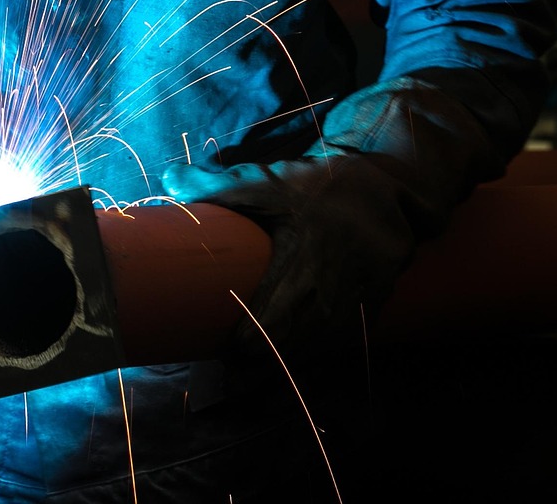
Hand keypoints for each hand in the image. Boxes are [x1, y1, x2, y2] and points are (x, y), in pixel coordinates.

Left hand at [165, 76, 499, 356]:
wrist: (387, 188)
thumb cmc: (315, 186)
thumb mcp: (268, 180)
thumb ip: (218, 184)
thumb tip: (169, 179)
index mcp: (307, 248)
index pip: (276, 307)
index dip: (252, 337)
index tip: (228, 350)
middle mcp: (337, 276)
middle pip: (297, 335)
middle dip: (265, 360)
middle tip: (234, 370)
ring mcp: (360, 293)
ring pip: (321, 344)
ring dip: (290, 363)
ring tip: (256, 377)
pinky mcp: (376, 302)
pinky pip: (345, 339)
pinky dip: (319, 354)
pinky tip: (295, 364)